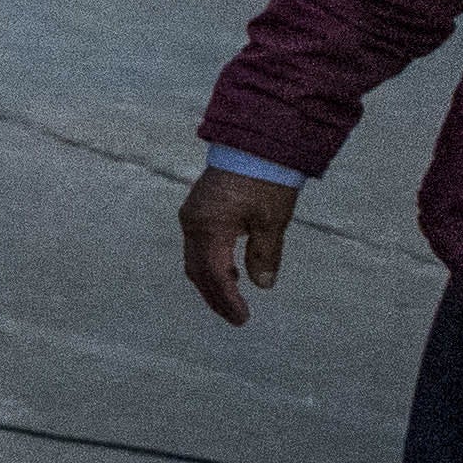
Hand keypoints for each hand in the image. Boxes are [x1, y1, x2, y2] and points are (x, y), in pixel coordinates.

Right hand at [177, 165, 297, 323]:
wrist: (253, 144)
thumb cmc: (265, 182)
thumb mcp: (271, 221)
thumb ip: (264, 255)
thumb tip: (262, 285)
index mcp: (209, 229)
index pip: (214, 274)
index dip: (227, 299)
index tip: (242, 318)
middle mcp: (192, 224)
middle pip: (197, 270)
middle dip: (214, 296)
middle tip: (234, 317)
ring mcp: (191, 216)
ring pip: (194, 259)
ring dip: (210, 281)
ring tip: (231, 298)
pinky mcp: (197, 209)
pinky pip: (196, 245)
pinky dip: (209, 264)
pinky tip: (229, 269)